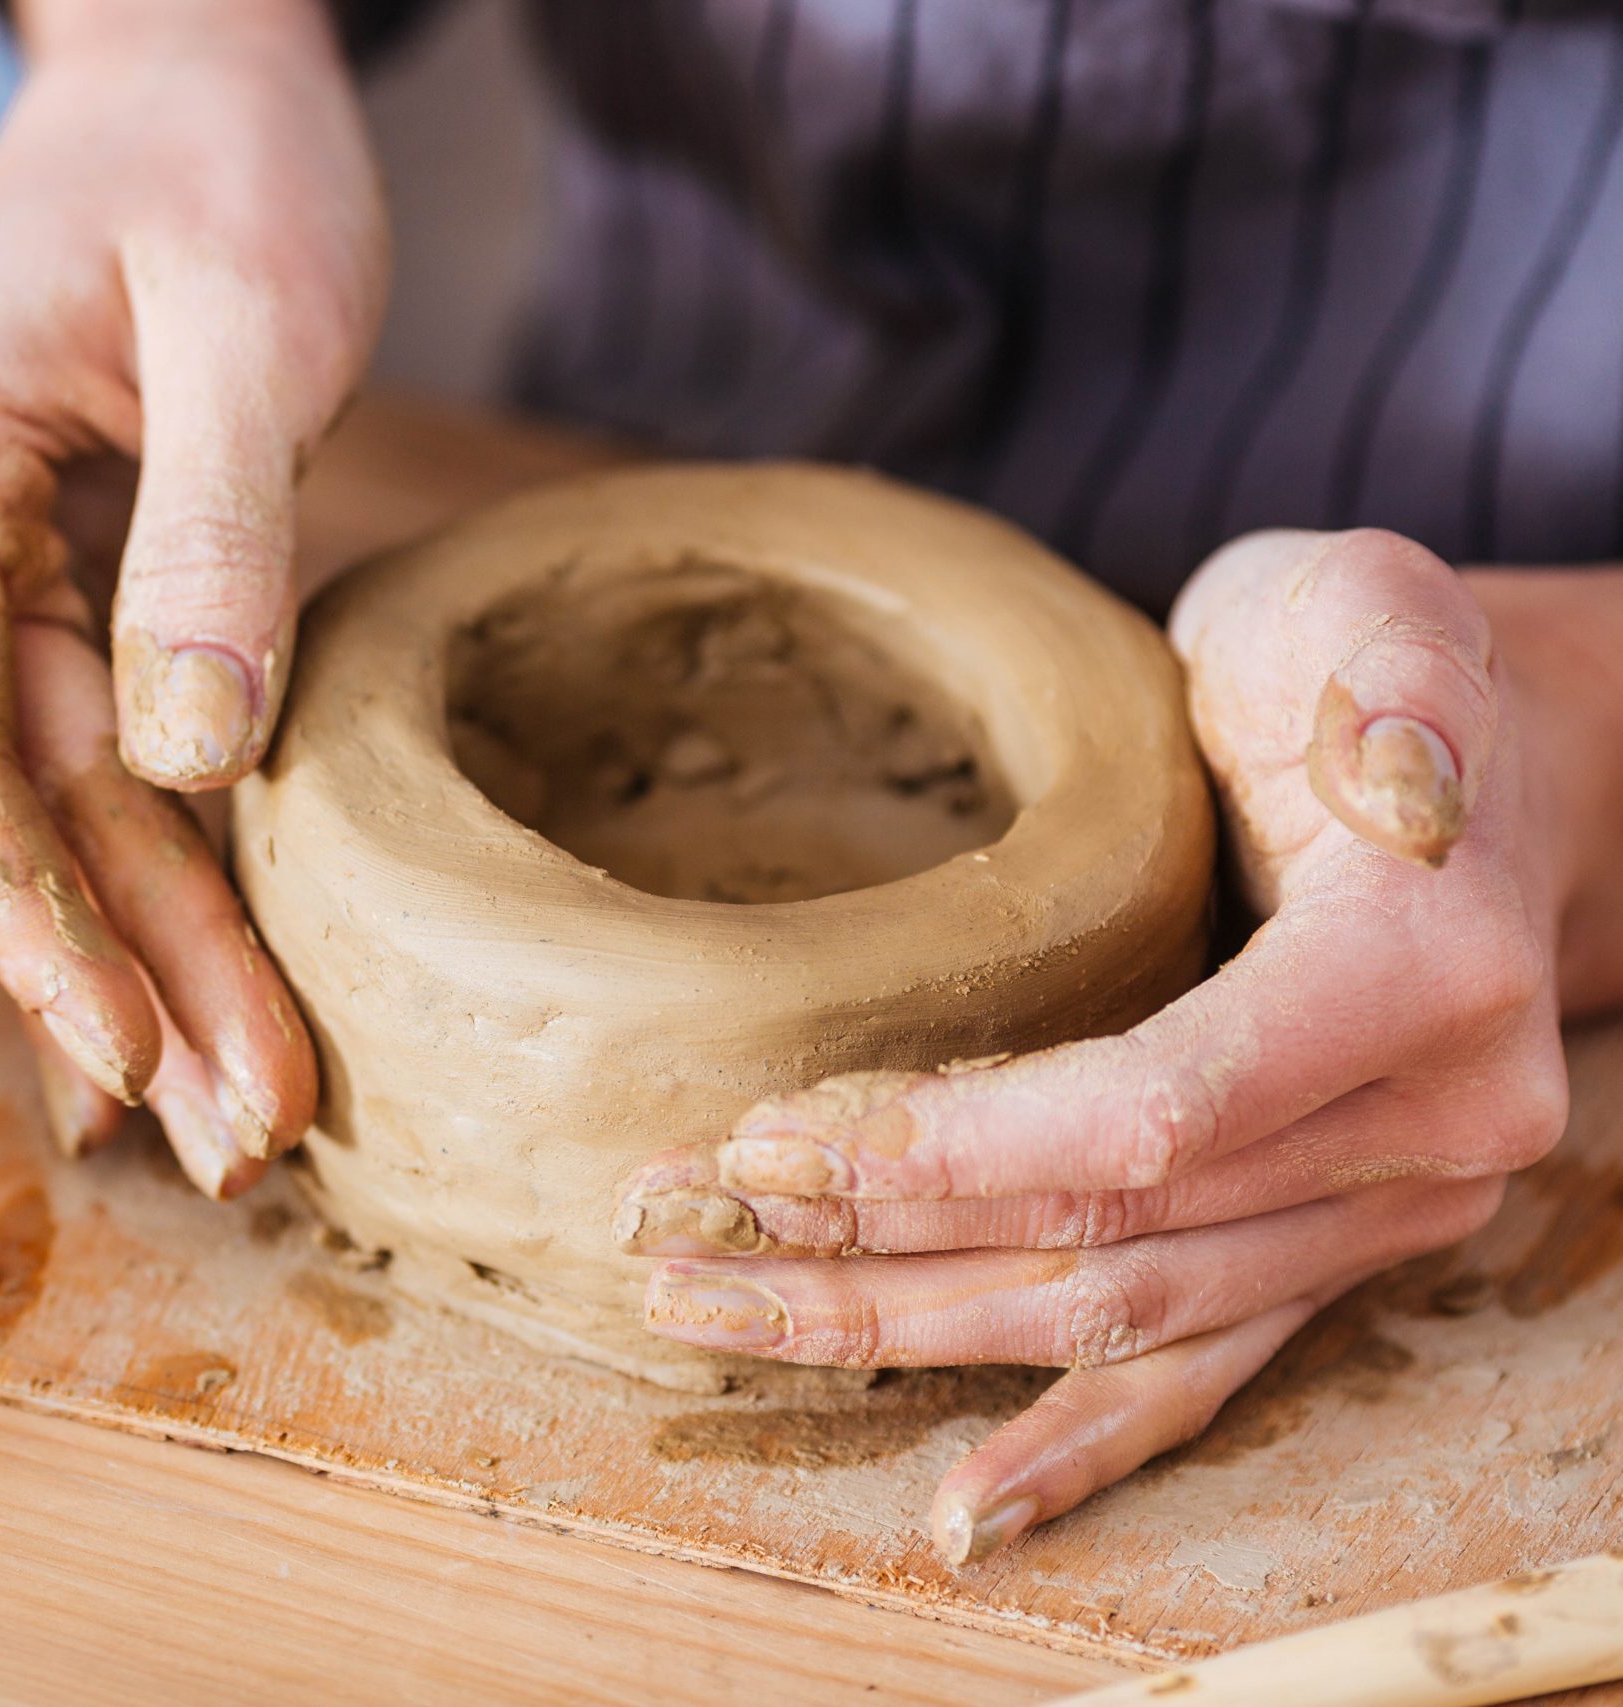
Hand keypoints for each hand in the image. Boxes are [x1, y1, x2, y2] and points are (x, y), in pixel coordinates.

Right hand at [0, 0, 385, 1194]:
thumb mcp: (251, 328)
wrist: (182, 65)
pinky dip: (154, 858)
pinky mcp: (32, 574)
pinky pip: (81, 739)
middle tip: (243, 1137)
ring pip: (53, 788)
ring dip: (152, 945)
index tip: (131, 1052)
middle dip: (132, 970)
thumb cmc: (219, 161)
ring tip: (248, 1104)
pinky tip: (204, 979)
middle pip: (12, 793)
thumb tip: (195, 760)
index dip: (35, 911)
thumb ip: (218, 538)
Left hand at [617, 530, 1622, 1564]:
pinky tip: (960, 1507)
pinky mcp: (1322, 1250)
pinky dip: (1080, 1447)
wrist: (1480, 776)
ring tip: (707, 1308)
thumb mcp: (1373, 606)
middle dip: (871, 1241)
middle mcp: (1422, 1139)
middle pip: (1108, 1233)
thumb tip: (1403, 779)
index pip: (1162, 1110)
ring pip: (1117, 1315)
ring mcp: (1375, 1219)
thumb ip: (1391, 679)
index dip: (960, 1143)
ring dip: (902, 1326)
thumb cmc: (1367, 667)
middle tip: (669, 1220)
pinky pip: (1200, 1375)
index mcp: (1423, 984)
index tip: (774, 1139)